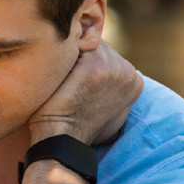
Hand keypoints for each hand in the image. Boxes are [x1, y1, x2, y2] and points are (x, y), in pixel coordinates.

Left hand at [28, 40, 142, 144]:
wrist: (64, 141)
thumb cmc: (78, 129)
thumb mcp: (106, 111)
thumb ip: (110, 91)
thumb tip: (103, 86)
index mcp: (134, 80)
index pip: (105, 53)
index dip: (82, 60)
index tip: (68, 75)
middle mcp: (128, 72)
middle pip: (95, 45)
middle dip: (76, 52)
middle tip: (58, 73)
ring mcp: (114, 68)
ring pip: (84, 42)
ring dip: (67, 52)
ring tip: (54, 73)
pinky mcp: (95, 67)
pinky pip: (72, 45)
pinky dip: (58, 54)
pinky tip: (50, 71)